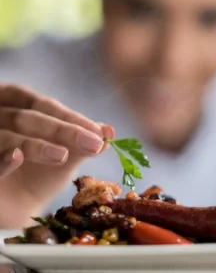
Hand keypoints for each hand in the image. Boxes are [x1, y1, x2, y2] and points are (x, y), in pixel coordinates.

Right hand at [0, 84, 113, 226]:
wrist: (18, 207)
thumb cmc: (40, 174)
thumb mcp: (64, 156)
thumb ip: (82, 143)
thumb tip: (109, 130)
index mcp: (18, 110)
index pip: (43, 105)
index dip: (70, 116)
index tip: (97, 132)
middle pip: (26, 117)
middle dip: (61, 130)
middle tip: (93, 143)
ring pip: (7, 136)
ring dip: (37, 145)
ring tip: (63, 156)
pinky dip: (2, 160)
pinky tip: (17, 157)